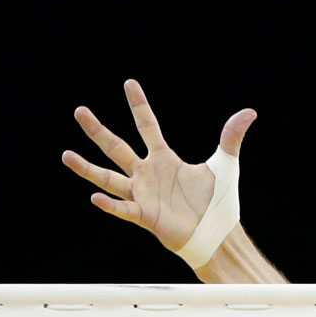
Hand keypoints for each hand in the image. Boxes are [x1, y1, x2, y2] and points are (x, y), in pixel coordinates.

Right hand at [62, 80, 255, 253]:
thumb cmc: (218, 202)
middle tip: (79, 111)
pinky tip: (94, 198)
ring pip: (108, 178)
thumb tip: (249, 112)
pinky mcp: (145, 216)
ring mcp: (143, 195)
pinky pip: (124, 209)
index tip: (129, 83)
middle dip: (98, 130)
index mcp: (164, 158)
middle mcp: (148, 174)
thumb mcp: (225, 164)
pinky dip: (110, 205)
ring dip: (87, 169)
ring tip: (66, 155)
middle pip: (117, 147)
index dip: (139, 105)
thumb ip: (232, 137)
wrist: (217, 233)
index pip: (148, 126)